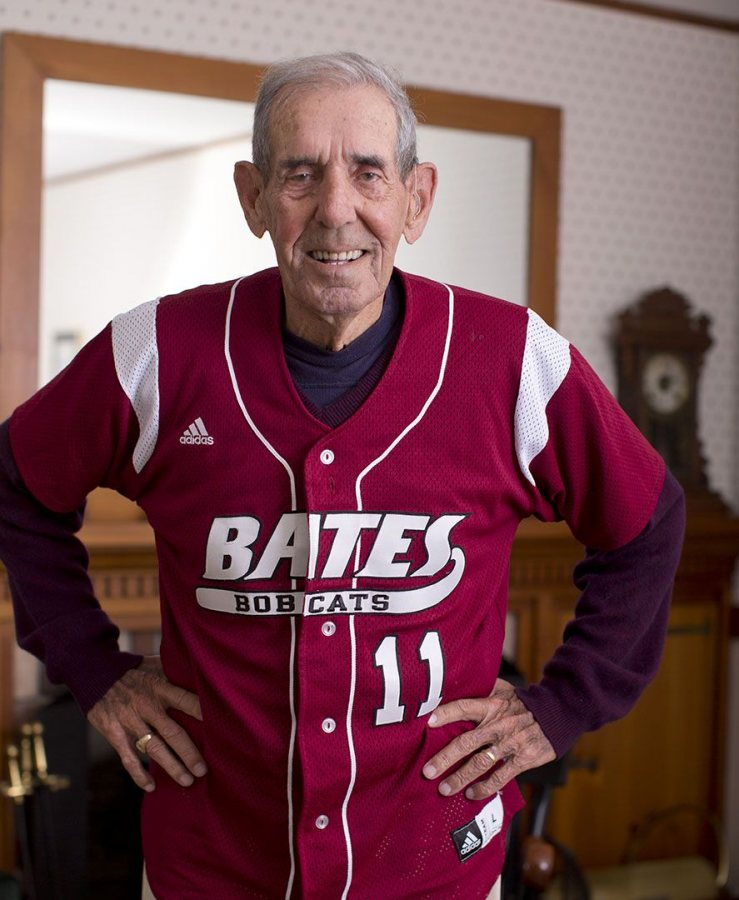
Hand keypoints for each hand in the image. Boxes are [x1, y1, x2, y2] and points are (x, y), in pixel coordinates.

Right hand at [87, 655, 205, 792]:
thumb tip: (201, 669)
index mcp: (159, 687)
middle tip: (203, 770)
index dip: (202, 713)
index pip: (186, 700)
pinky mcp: (113, 732)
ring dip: (171, 766)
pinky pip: (128, 757)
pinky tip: (151, 786)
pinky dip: (138, 774)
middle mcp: (146, 704)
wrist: (93, 671)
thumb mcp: (154, 664)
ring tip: (187, 781)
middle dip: (189, 752)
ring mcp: (129, 720)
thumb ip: (174, 671)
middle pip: (172, 731)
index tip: (220, 728)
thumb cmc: (132, 670)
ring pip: (153, 748)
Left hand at [422, 679, 554, 799]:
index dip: (445, 714)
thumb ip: (481, 688)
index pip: (463, 707)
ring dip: (460, 777)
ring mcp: (510, 743)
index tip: (427, 723)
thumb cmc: (522, 702)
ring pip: (481, 763)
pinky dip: (485, 787)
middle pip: (467, 742)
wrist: (556, 713)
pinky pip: (501, 776)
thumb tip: (455, 683)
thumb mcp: (503, 689)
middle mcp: (498, 724)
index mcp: (491, 705)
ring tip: (444, 789)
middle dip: (445, 758)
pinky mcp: (523, 759)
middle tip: (427, 771)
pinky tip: (471, 794)